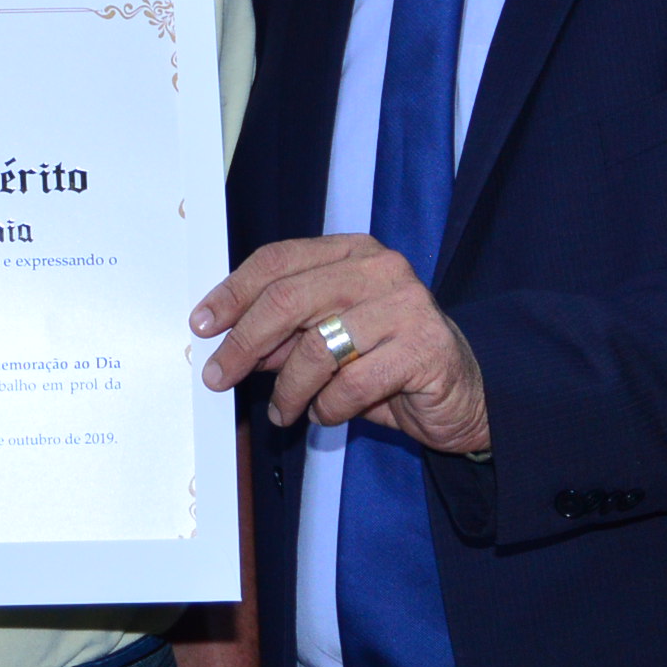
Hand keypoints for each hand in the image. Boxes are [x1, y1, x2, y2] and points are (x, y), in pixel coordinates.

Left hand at [191, 235, 489, 455]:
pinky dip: (326, 408)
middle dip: (243, 342)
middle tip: (219, 374)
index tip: (202, 324)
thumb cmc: (388, 362)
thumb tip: (228, 341)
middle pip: (288, 299)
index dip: (232, 293)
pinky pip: (350, 385)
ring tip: (283, 411)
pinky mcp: (425, 349)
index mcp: (352, 252)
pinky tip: (327, 414)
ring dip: (288, 389)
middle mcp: (381, 269)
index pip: (278, 261)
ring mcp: (407, 306)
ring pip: (317, 348)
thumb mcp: (330, 340)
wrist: (464, 396)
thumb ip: (285, 334)